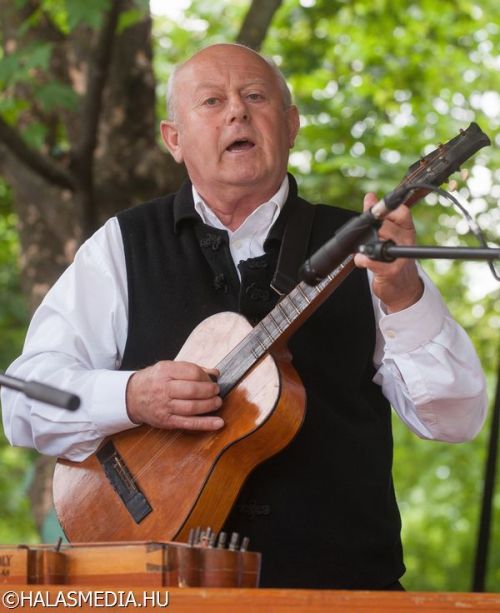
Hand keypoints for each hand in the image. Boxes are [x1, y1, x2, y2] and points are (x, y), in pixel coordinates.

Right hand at [126, 360, 223, 430]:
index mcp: (165, 371)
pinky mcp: (167, 421)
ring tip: (217, 402)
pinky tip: (218, 423)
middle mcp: (164, 389)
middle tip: (216, 390)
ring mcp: (165, 407)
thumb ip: (191, 369)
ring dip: (209, 405)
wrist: (131, 397)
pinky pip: (189, 423)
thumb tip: (215, 373)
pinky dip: (206, 424)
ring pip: (192, 407)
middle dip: (209, 391)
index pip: (191, 372)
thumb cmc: (153, 381)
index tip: (211, 379)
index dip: (205, 376)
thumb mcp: (168, 368)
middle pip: (192, 390)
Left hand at [353, 193, 423, 312]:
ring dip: (367, 245)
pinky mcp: (390, 271)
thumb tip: (370, 196)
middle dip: (374, 230)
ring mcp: (400, 257)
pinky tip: (362, 260)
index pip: (401, 212)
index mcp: (407, 230)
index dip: (386, 211)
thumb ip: (377, 216)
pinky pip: (372, 260)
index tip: (376, 213)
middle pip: (386, 226)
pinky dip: (362, 259)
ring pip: (380, 242)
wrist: (402, 287)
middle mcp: (406, 242)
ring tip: (365, 249)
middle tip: (370, 235)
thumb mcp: (389, 235)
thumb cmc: (392, 258)